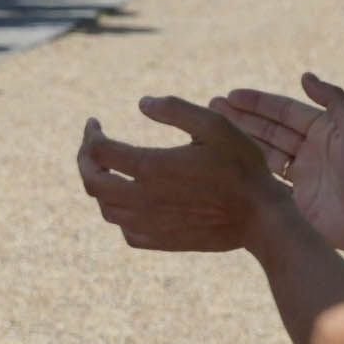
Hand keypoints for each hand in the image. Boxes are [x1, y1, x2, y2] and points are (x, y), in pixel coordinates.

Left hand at [76, 98, 294, 254]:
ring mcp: (148, 224)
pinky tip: (131, 201)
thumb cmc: (241, 167)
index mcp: (151, 168)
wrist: (259, 217)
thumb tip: (141, 102)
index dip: (90, 134)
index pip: (98, 151)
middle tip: (91, 146)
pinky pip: (125, 230)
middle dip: (84, 160)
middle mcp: (142, 199)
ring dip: (101, 187)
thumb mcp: (215, 125)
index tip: (94, 124)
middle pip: (91, 182)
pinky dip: (120, 213)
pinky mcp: (160, 241)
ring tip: (110, 170)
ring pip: (105, 209)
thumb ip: (176, 109)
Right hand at [209, 73, 343, 258]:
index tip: (231, 95)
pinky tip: (225, 163)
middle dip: (241, 118)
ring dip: (239, 140)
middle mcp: (309, 150)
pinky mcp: (291, 198)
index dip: (258, 103)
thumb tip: (305, 76)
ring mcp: (299, 175)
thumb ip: (333, 98)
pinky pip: (264, 179)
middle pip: (268, 129)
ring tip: (211, 131)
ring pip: (262, 152)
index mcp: (324, 130)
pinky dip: (246, 169)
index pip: (285, 111)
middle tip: (212, 108)